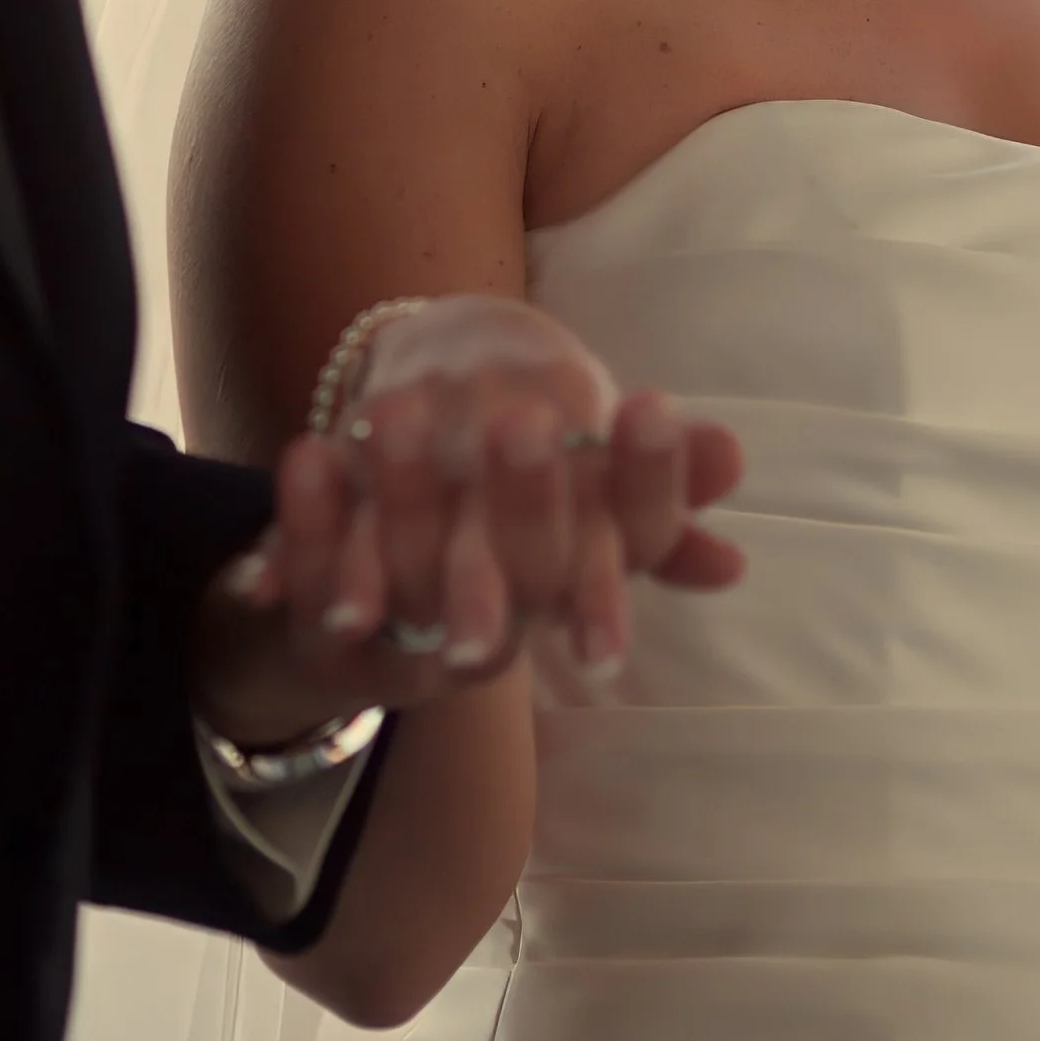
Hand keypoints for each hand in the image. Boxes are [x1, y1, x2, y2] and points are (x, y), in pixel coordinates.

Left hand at [192, 299, 743, 746]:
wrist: (361, 621)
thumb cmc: (498, 528)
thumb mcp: (569, 490)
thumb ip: (643, 474)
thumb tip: (731, 454)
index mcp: (569, 589)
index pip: (628, 546)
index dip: (643, 481)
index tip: (647, 401)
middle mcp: (501, 630)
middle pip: (528, 570)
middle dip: (526, 494)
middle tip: (524, 417)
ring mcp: (409, 639)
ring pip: (414, 579)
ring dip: (404, 494)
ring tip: (393, 408)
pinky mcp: (325, 636)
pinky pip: (314, 588)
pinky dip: (308, 521)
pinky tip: (307, 452)